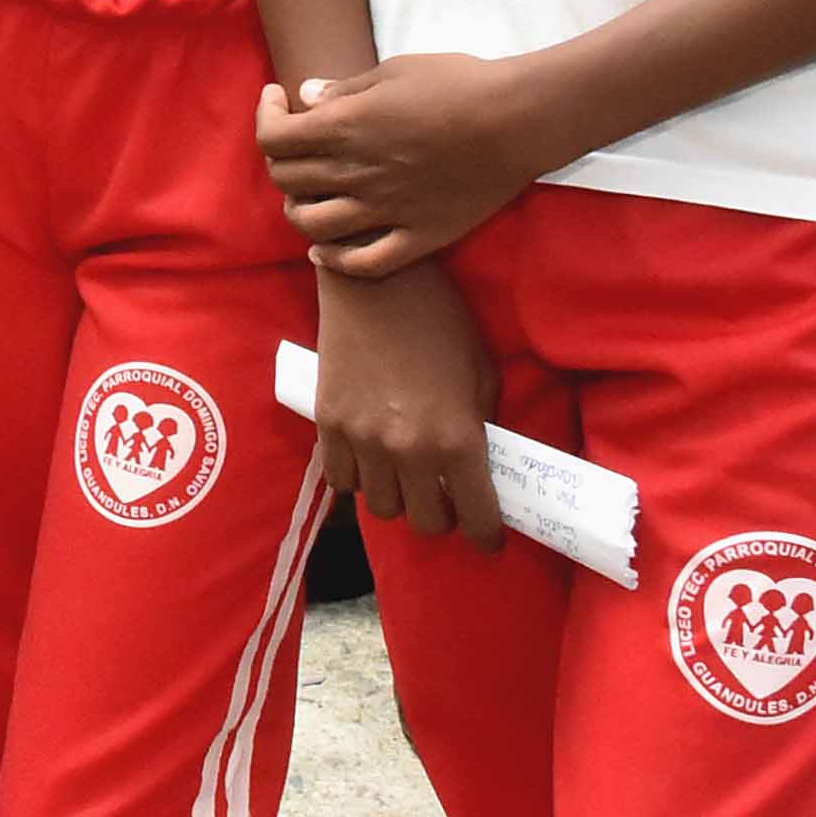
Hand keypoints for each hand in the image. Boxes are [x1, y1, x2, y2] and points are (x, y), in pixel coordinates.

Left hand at [257, 53, 555, 276]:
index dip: (266, 117)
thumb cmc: (459, 83)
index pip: (273, 138)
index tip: (277, 100)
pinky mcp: (420, 235)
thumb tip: (304, 98)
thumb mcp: (393, 71)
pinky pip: (365, 263)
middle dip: (278, 161)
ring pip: (314, 227)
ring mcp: (387, 210)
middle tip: (294, 144)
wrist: (519, 119)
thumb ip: (343, 90)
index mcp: (345, 129)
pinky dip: (335, 261)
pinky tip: (324, 250)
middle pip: (286, 180)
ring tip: (306, 193)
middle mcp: (357, 174)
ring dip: (298, 210)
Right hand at [311, 264, 504, 549]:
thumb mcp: (481, 372)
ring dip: (397, 497)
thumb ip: (480, 423)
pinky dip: (358, 478)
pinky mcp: (328, 424)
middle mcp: (408, 450)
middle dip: (440, 516)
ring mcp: (362, 439)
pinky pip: (341, 479)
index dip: (485, 535)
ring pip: (380, 507)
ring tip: (405, 475)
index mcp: (457, 438)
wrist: (374, 281)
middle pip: (424, 522)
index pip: (477, 518)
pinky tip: (370, 459)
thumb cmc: (440, 319)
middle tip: (446, 496)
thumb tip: (480, 461)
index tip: (487, 535)